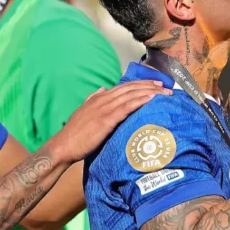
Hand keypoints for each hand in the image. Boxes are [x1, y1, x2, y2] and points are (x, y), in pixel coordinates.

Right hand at [52, 80, 170, 162]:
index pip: (124, 87)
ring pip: (131, 95)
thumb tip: (102, 89)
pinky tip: (151, 99)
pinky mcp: (106, 119)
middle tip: (165, 86)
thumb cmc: (74, 133)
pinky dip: (139, 101)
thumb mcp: (83, 112)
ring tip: (164, 92)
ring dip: (149, 92)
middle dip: (150, 86)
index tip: (155, 84)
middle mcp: (103, 99)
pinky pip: (126, 107)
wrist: (64, 145)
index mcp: (99, 98)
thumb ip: (93, 99)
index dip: (141, 84)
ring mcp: (105, 108)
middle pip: (131, 88)